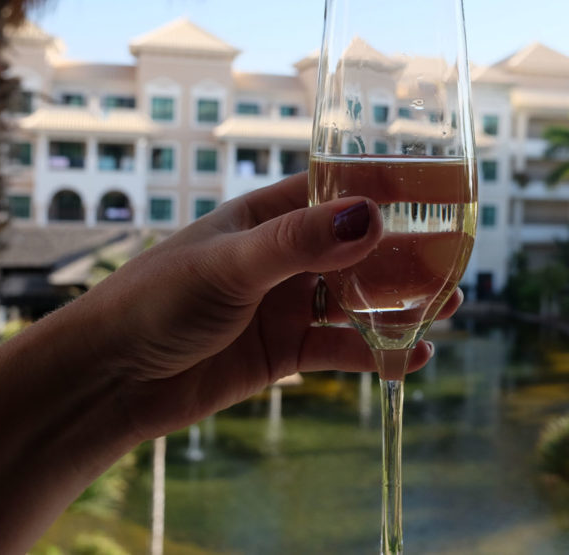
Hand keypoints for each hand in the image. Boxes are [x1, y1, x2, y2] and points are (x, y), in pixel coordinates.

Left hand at [72, 172, 458, 439]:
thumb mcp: (229, 265)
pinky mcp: (284, 353)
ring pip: (358, 299)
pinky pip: (342, 349)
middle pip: (359, 248)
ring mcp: (286, 305)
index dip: (389, 189)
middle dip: (407, 252)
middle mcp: (283, 257)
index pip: (338, 190)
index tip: (442, 188)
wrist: (110, 379)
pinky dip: (378, 353)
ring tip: (451, 303)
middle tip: (458, 257)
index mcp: (266, 216)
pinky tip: (413, 357)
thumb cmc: (155, 302)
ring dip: (402, 302)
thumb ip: (299, 243)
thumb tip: (372, 216)